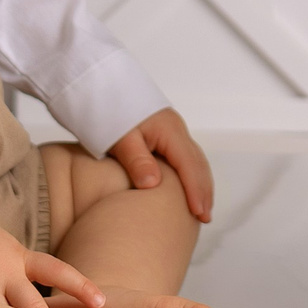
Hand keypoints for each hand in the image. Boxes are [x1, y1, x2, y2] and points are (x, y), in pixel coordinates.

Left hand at [109, 108, 213, 222]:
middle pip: (198, 164)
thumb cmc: (110, 111)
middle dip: (204, 191)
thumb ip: (137, 161)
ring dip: (200, 184)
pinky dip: (191, 176)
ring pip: (195, 161)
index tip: (199, 213)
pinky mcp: (165, 135)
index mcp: (170, 131)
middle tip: (205, 218)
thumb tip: (153, 185)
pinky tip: (186, 190)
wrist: (103, 88)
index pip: (189, 165)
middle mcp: (176, 131)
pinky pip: (185, 159)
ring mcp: (173, 132)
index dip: (195, 191)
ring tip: (200, 209)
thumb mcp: (121, 138)